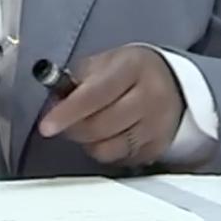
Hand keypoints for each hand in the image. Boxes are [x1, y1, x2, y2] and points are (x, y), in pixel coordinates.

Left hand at [35, 46, 183, 168]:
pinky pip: (120, 160)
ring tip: (88, 126)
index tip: (47, 126)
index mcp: (133, 67)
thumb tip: (54, 101)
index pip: (95, 94)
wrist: (174, 84)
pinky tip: (107, 135)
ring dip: (88, 142)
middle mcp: (149, 97)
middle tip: (62, 122)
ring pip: (108, 149)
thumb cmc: (131, 71)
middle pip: (100, 126)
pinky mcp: (157, 148)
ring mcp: (156, 126)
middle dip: (73, 128)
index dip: (68, 112)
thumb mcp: (107, 61)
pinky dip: (106, 151)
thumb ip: (78, 78)